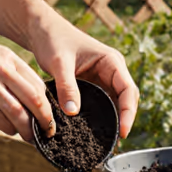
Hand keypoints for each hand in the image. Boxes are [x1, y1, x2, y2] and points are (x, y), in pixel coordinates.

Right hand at [0, 24, 54, 140]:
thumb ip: (15, 71)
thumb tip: (39, 97)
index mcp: (5, 60)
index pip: (36, 92)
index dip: (46, 112)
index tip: (49, 123)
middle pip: (23, 111)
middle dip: (35, 129)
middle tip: (39, 137)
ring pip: (4, 121)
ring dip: (13, 131)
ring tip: (14, 130)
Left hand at [28, 15, 139, 137]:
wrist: (42, 30)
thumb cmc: (52, 40)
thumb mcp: (58, 63)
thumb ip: (67, 86)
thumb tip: (73, 113)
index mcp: (111, 61)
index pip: (128, 90)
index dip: (128, 112)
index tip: (123, 131)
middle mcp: (113, 70)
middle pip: (128, 99)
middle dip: (125, 119)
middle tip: (116, 141)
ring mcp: (105, 78)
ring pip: (118, 103)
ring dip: (116, 120)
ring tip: (109, 140)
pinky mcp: (95, 85)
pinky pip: (105, 103)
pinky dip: (104, 117)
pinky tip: (97, 131)